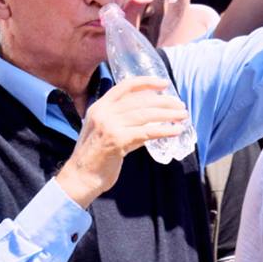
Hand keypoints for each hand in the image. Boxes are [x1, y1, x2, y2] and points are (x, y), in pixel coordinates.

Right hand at [56, 78, 188, 207]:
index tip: (164, 84)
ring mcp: (109, 125)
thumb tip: (153, 122)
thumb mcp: (106, 133)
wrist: (80, 178)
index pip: (125, 87)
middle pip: (140, 101)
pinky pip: (146, 132)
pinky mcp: (117, 140)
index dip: (146, 82)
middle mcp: (103, 112)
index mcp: (99, 107)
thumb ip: (126, 124)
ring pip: (145, 115)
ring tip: (182, 116)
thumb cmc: (95, 158)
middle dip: (164, 102)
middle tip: (180, 105)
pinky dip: (164, 131)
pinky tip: (176, 131)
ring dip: (168, 115)